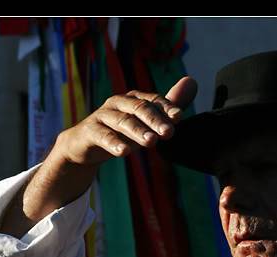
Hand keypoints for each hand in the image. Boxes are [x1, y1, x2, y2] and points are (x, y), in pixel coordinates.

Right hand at [57, 76, 197, 167]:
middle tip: (169, 133)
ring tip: (151, 142)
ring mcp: (103, 116)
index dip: (166, 107)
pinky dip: (114, 144)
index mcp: (133, 99)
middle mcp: (118, 103)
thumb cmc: (118, 133)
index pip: (153, 100)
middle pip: (139, 108)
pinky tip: (124, 152)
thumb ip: (166, 108)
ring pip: (123, 122)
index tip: (179, 117)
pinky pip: (103, 136)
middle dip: (155, 120)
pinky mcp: (90, 131)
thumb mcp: (143, 124)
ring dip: (138, 131)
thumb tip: (192, 83)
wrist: (83, 145)